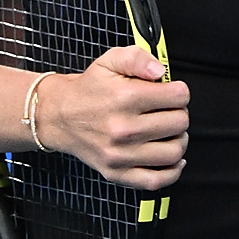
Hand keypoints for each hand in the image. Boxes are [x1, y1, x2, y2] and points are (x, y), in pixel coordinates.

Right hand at [36, 46, 188, 189]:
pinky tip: (172, 158)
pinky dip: (172, 172)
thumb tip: (159, 71)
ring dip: (179, 140)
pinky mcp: (116, 173)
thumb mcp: (110, 61)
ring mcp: (120, 155)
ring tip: (168, 132)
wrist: (59, 116)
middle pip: (179, 123)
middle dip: (179, 113)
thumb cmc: (89, 89)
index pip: (178, 97)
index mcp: (125, 98)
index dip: (179, 91)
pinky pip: (156, 181)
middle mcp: (123, 129)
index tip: (171, 92)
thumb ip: (138, 58)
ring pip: (173, 152)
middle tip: (167, 111)